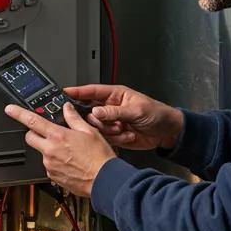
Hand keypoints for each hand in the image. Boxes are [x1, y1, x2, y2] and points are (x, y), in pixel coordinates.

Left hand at [3, 102, 115, 196]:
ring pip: (41, 152)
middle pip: (30, 137)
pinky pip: (48, 166)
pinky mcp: (52, 177)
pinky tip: (69, 162)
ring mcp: (50, 165)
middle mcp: (50, 151)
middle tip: (47, 132)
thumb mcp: (90, 131)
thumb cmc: (99, 157)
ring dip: (48, 149)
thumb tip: (67, 108)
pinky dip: (55, 162)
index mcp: (58, 136)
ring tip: (68, 152)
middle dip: (34, 133)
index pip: (33, 121)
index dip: (18, 113)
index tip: (10, 109)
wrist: (104, 180)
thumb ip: (74, 118)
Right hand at [64, 84, 182, 151]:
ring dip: (108, 131)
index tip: (64, 94)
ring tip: (123, 129)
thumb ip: (115, 111)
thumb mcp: (136, 110)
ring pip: (96, 127)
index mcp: (114, 95)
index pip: (91, 92)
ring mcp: (111, 122)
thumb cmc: (157, 114)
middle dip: (96, 120)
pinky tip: (128, 136)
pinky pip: (105, 138)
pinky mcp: (114, 135)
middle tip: (104, 122)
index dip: (76, 92)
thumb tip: (96, 112)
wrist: (167, 132)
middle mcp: (110, 108)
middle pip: (89, 112)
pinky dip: (116, 139)